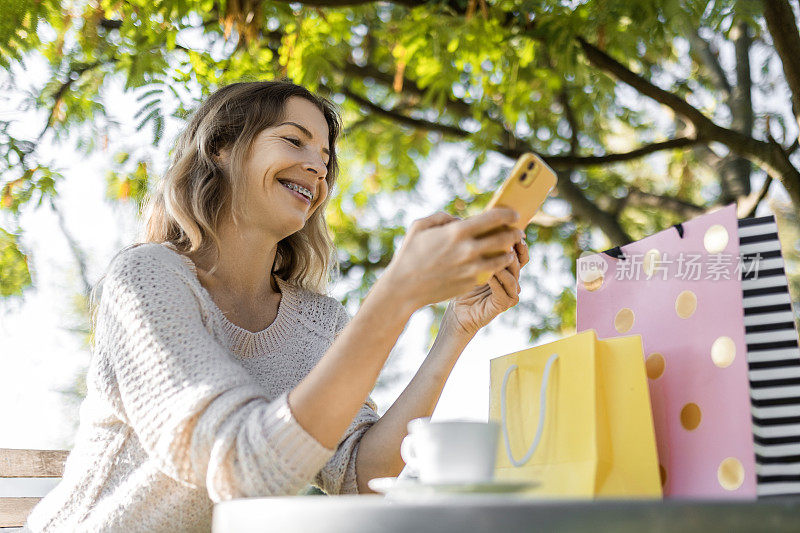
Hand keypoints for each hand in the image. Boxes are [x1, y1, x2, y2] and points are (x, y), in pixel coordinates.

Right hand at [382, 208, 521, 311]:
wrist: (404, 288)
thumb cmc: (409, 255)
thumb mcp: (420, 226)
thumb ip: (443, 217)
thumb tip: (459, 219)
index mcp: (457, 232)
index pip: (494, 218)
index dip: (508, 214)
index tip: (514, 214)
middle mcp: (468, 250)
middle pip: (505, 238)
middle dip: (514, 234)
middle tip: (517, 232)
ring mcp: (472, 269)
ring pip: (503, 259)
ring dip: (508, 253)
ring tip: (508, 250)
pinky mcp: (471, 283)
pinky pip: (490, 273)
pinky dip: (495, 267)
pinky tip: (493, 264)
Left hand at [446, 237, 529, 337]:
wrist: (458, 312)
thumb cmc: (462, 285)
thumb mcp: (472, 262)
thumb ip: (481, 247)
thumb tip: (480, 223)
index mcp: (508, 270)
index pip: (521, 255)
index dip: (519, 244)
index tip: (512, 231)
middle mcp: (512, 281)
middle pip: (519, 264)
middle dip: (513, 252)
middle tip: (505, 242)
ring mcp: (509, 294)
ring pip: (513, 277)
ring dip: (504, 265)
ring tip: (494, 256)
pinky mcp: (502, 305)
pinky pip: (503, 291)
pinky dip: (496, 281)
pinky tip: (488, 274)